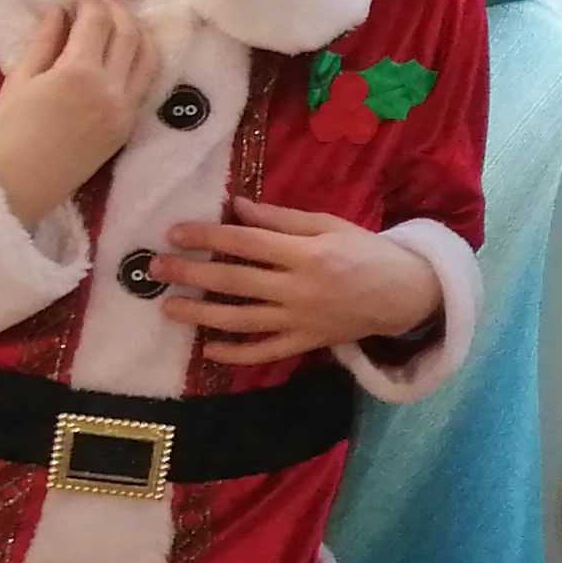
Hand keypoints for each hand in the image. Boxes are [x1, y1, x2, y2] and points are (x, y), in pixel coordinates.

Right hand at [0, 0, 164, 222]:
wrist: (16, 184)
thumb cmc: (7, 131)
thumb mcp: (20, 78)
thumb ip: (45, 40)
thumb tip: (63, 10)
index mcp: (79, 73)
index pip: (99, 22)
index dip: (91, 2)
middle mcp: (112, 89)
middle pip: (130, 33)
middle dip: (117, 10)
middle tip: (99, 2)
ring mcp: (126, 109)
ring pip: (149, 57)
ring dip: (137, 31)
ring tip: (116, 22)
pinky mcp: (129, 126)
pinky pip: (146, 83)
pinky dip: (142, 59)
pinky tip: (125, 52)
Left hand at [152, 200, 441, 365]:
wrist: (406, 293)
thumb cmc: (366, 251)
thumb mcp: (328, 225)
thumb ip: (280, 219)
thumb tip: (234, 208)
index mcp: (306, 253)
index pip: (246, 243)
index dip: (207, 237)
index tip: (175, 232)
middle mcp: (299, 289)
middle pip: (234, 280)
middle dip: (191, 273)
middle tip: (155, 267)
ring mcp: (301, 320)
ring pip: (241, 320)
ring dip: (201, 315)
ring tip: (168, 308)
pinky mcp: (306, 343)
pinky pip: (265, 352)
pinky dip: (235, 354)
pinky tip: (208, 349)